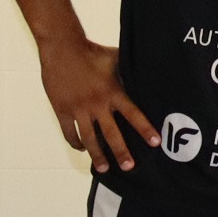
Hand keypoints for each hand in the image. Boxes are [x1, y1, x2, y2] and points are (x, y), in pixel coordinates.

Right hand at [38, 37, 158, 171]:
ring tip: (104, 168)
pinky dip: (76, 143)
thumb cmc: (92, 52)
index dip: (144, 129)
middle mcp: (97, 104)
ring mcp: (78, 108)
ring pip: (89, 138)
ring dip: (97, 155)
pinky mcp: (62, 110)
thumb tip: (148, 70)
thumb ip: (129, 70)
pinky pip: (70, 132)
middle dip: (121, 152)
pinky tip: (81, 149)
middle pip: (111, 134)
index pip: (133, 114)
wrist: (62, 48)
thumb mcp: (115, 59)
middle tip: (129, 167)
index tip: (155, 143)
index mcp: (113, 92)